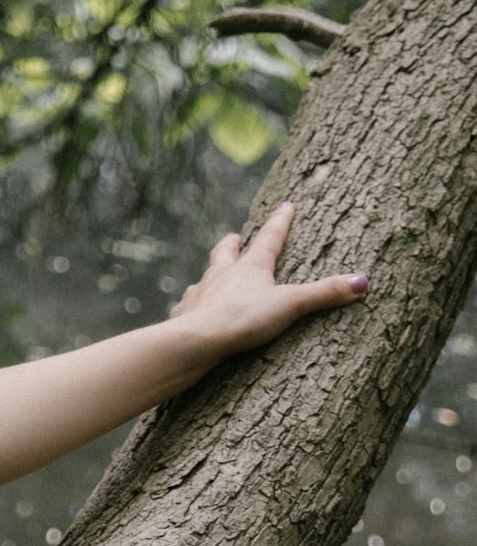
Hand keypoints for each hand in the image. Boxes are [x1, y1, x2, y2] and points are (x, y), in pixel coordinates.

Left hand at [170, 201, 367, 360]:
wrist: (195, 340)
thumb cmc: (243, 318)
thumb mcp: (289, 306)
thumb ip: (323, 294)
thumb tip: (362, 282)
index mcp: (249, 267)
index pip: (269, 238)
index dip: (280, 222)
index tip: (286, 205)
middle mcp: (220, 274)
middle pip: (226, 251)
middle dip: (233, 243)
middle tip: (235, 237)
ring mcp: (199, 293)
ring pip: (205, 277)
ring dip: (212, 275)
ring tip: (214, 278)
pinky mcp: (183, 315)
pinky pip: (187, 307)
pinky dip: (192, 306)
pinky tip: (191, 312)